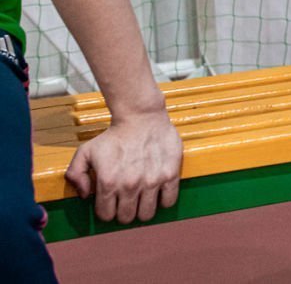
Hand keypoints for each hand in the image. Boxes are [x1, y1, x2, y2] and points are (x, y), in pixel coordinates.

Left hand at [64, 107, 182, 223]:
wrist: (141, 117)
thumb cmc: (113, 135)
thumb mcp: (85, 152)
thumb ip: (75, 175)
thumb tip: (84, 196)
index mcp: (108, 182)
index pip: (105, 215)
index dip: (106, 211)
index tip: (110, 203)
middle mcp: (130, 185)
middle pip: (126, 217)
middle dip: (124, 212)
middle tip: (126, 201)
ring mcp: (152, 181)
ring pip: (147, 214)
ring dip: (142, 209)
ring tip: (142, 199)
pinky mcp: (170, 174)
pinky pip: (168, 201)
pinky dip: (163, 201)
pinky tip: (158, 193)